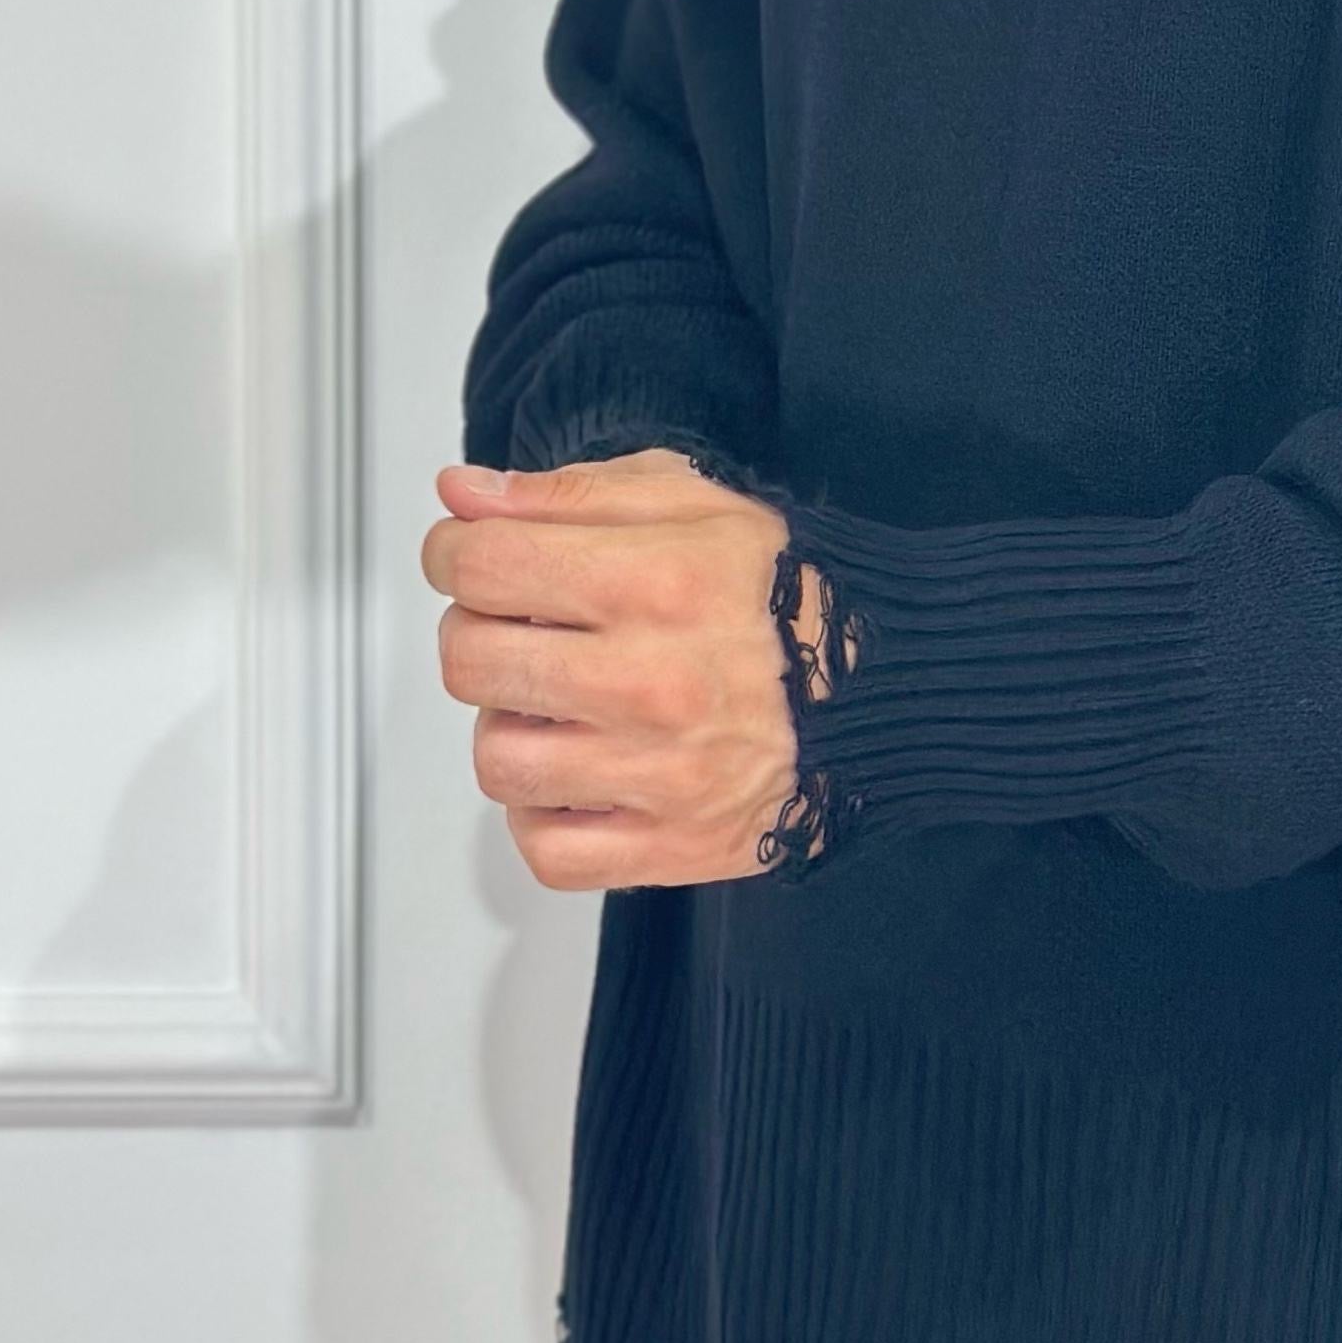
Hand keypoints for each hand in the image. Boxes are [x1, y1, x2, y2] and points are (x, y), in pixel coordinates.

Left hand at [422, 448, 827, 888]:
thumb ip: (565, 494)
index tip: (474, 558)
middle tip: (520, 626)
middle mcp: (654, 680)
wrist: (885, 690)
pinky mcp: (672, 845)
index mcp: (658, 581)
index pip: (482, 565)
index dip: (455, 553)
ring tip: (555, 704)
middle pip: (471, 662)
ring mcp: (662, 773)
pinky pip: (546, 848)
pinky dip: (544, 814)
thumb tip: (459, 496)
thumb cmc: (783, 595)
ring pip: (498, 762)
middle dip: (477, 633)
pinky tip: (578, 771)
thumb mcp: (691, 505)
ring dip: (510, 727)